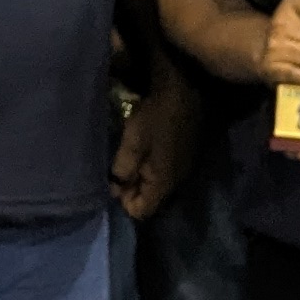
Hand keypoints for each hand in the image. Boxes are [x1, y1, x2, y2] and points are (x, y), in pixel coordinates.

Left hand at [112, 57, 197, 217]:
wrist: (187, 88)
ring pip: (157, 185)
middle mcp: (177, 182)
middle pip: (150, 200)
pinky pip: (164, 171)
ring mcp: (184, 168)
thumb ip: (123, 169)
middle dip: (131, 190)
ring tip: (126, 158)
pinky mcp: (186, 155)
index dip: (123, 202)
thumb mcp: (133, 141)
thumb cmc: (157, 115)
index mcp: (164, 182)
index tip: (112, 182)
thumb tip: (114, 190)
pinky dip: (151, 166)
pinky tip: (143, 150)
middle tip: (115, 169)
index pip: (142, 211)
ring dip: (140, 177)